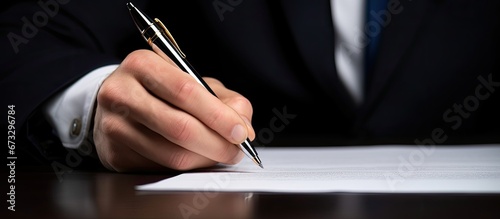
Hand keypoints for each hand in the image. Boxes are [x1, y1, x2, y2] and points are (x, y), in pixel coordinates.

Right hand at [93, 49, 254, 171]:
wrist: (118, 103)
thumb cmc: (161, 90)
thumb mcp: (193, 82)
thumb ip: (225, 100)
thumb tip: (244, 129)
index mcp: (142, 65)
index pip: (185, 92)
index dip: (218, 116)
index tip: (240, 132)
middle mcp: (120, 93)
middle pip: (179, 127)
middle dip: (217, 144)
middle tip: (236, 150)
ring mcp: (113, 126)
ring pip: (172, 154)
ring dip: (205, 159)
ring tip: (220, 154)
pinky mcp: (114, 154)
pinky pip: (161, 168)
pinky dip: (187, 167)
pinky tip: (196, 158)